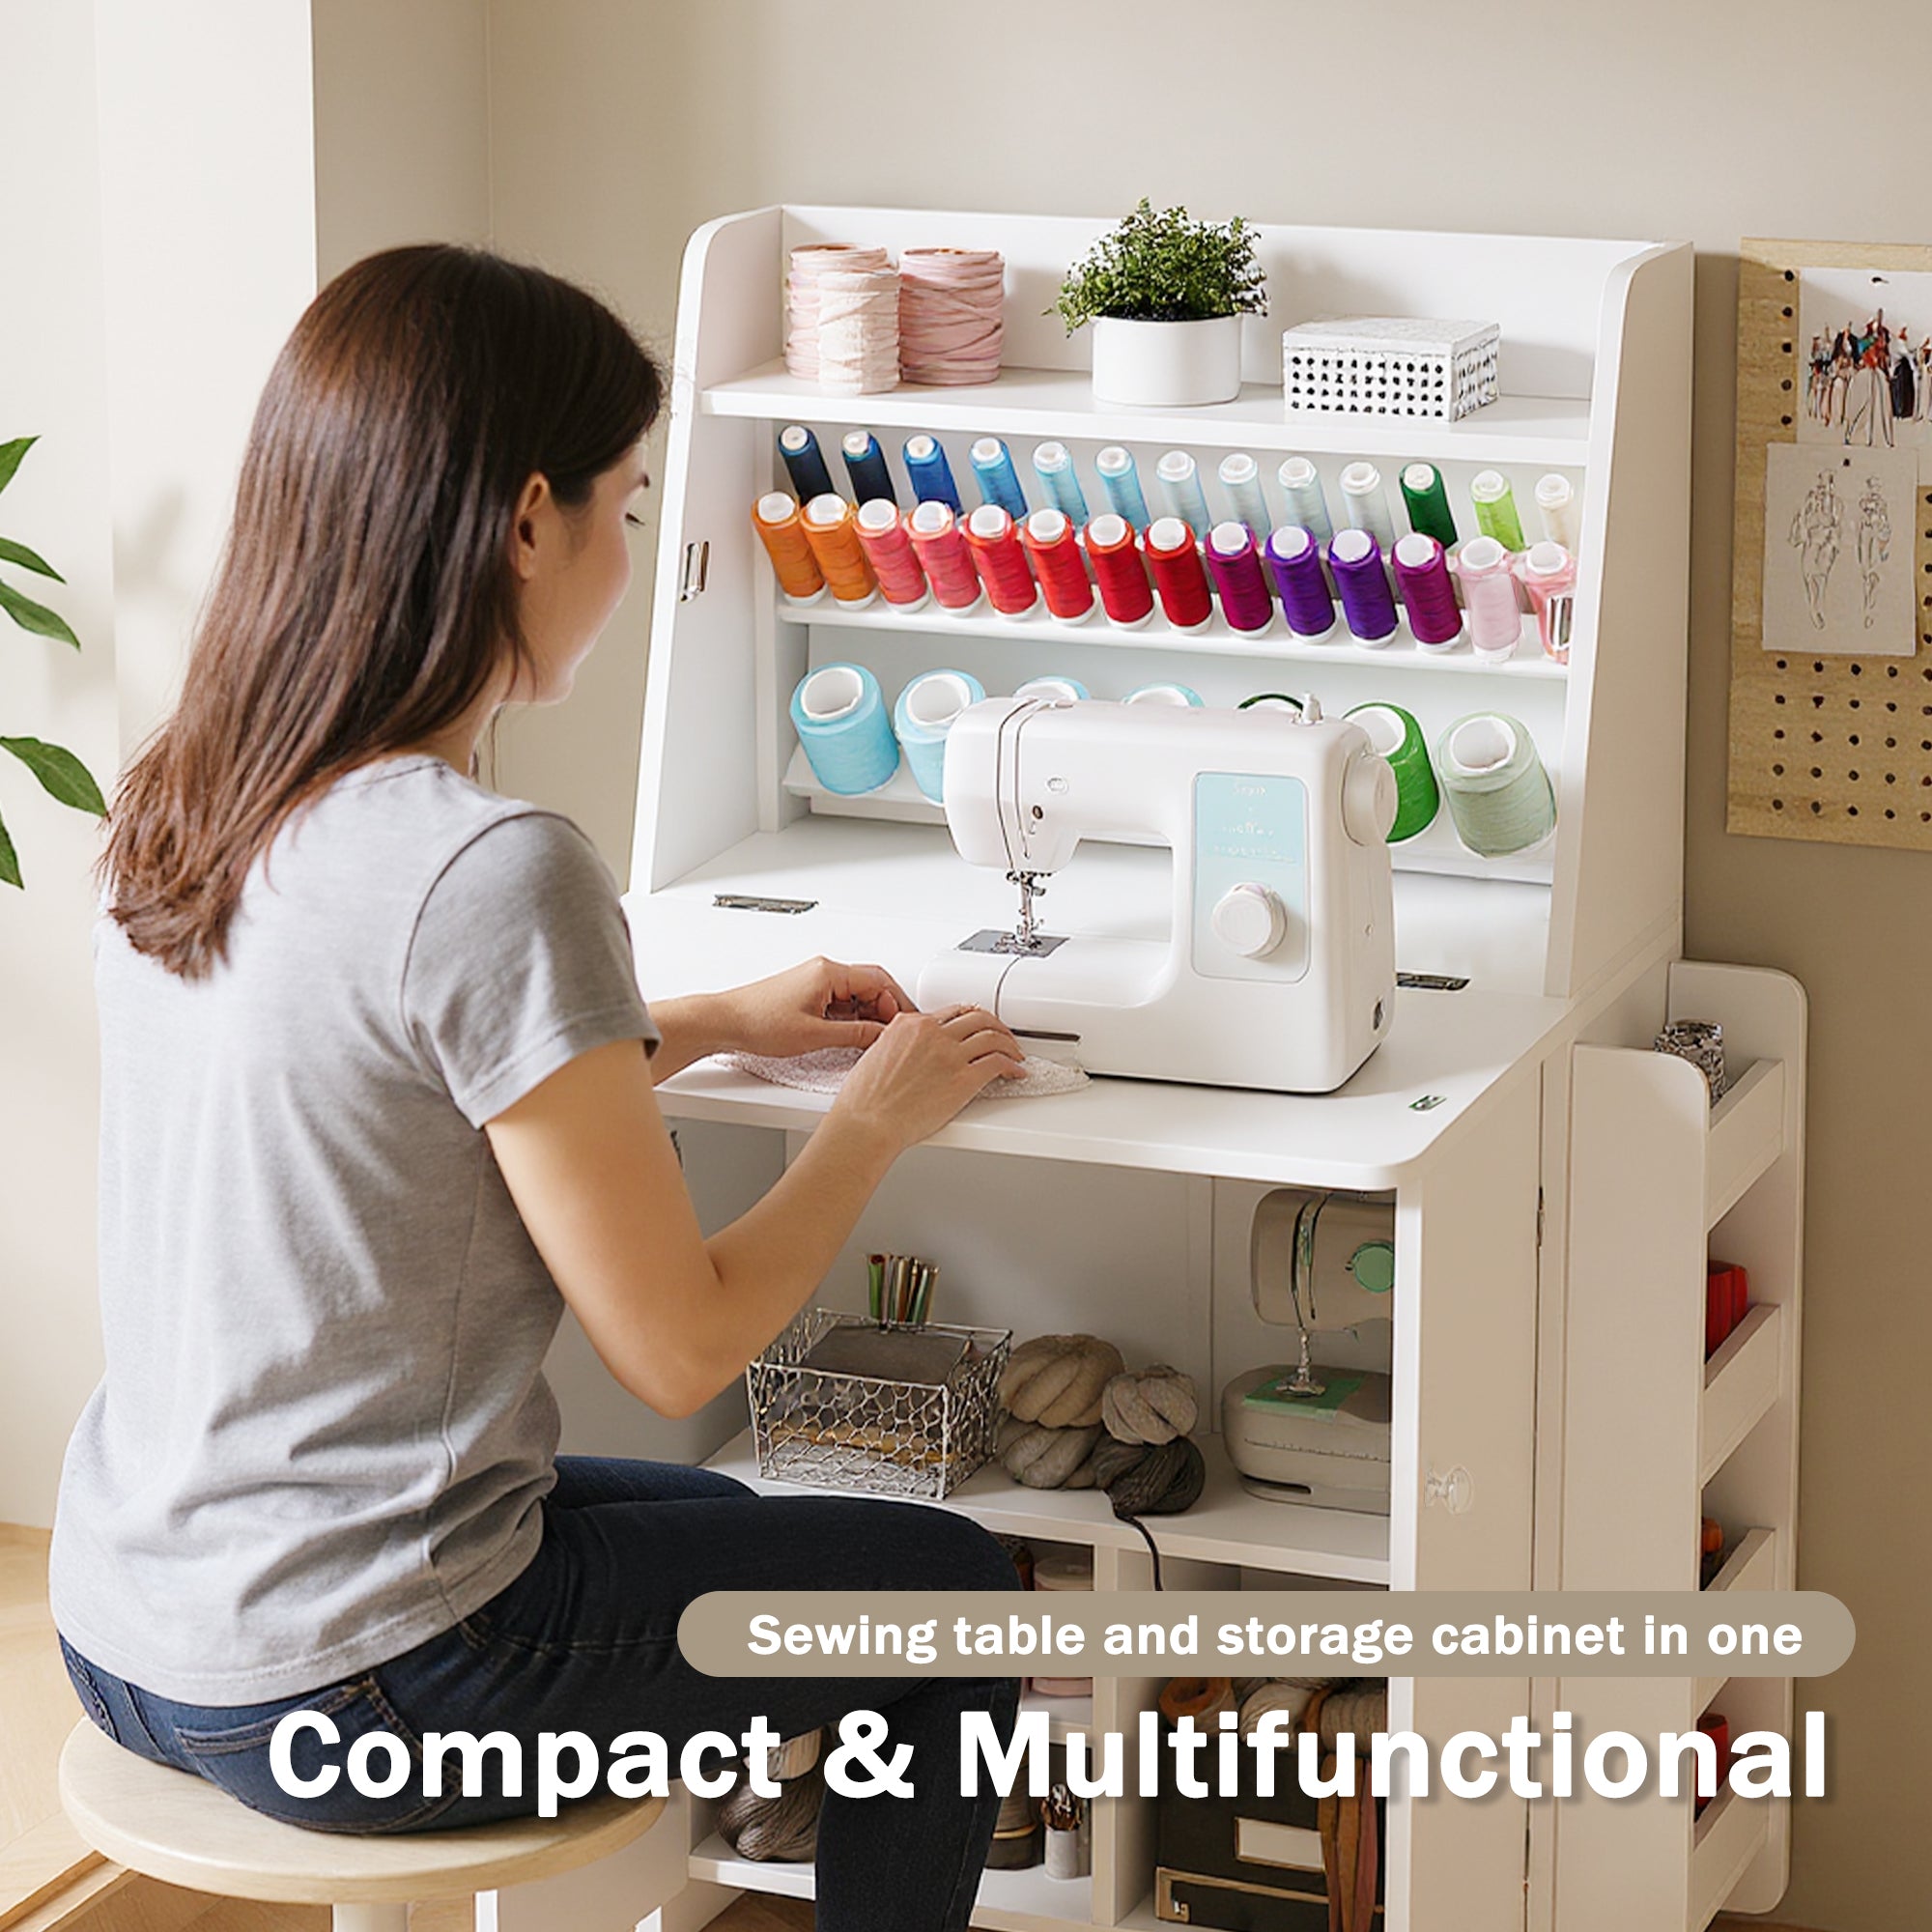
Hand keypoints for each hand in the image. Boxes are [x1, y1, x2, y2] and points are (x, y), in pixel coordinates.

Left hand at [720, 956, 916, 1059]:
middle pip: (870, 984)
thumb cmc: (758, 1021)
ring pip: (855, 994)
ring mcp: (814, 981)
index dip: (896, 1004)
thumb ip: (855, 1035)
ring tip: (873, 1039)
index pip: (879, 981)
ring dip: (868, 1014)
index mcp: (828, 972)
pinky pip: (840, 1001)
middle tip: (894, 1032)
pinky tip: (852, 1036)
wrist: (724, 1022)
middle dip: (886, 1008)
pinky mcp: (807, 993)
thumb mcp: (815, 1034)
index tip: (903, 1025)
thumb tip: (881, 1037)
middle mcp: (823, 971)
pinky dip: (851, 1017)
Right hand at [831, 1006, 1026, 1154]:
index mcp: (909, 1024)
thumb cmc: (865, 1100)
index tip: (975, 1028)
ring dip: (1008, 1044)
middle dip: (994, 1025)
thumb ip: (899, 1044)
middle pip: (976, 1017)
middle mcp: (932, 1033)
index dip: (969, 1019)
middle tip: (1002, 1036)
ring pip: (992, 1036)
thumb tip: (912, 1052)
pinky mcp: (963, 1079)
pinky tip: (1015, 1071)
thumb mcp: (876, 1054)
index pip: (950, 1012)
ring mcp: (950, 1055)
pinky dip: (1012, 1065)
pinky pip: (998, 1063)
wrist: (867, 1122)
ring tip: (1014, 1053)